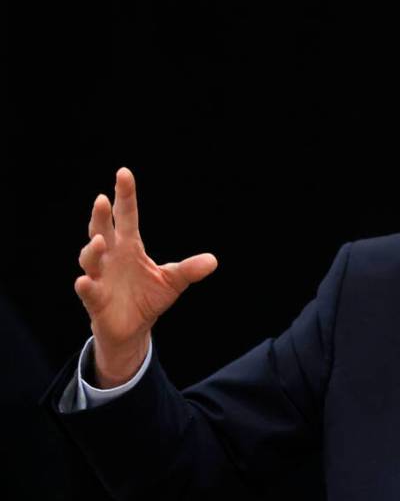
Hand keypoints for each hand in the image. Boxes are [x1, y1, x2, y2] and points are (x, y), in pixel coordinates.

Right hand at [75, 167, 216, 386]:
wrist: (133, 327)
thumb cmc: (148, 297)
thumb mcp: (172, 282)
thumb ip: (189, 270)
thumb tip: (213, 261)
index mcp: (129, 247)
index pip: (126, 217)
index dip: (125, 196)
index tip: (124, 173)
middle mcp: (111, 257)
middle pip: (102, 230)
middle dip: (100, 216)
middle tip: (101, 199)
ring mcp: (99, 276)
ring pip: (90, 258)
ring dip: (93, 250)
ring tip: (101, 240)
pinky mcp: (94, 299)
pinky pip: (87, 290)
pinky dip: (85, 285)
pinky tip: (84, 281)